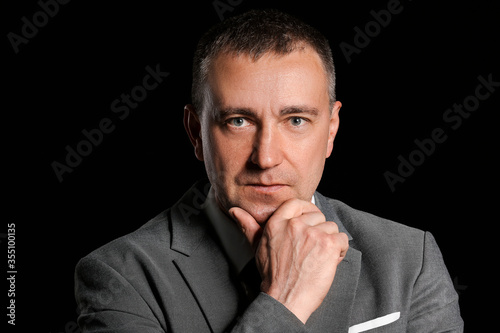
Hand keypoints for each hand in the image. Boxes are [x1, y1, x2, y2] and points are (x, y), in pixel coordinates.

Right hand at [229, 199, 348, 323]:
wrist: (285, 299)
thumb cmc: (273, 276)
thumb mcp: (257, 247)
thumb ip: (248, 226)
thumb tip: (235, 211)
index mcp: (277, 223)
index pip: (296, 203)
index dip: (306, 210)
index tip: (310, 221)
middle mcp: (295, 225)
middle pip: (318, 216)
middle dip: (319, 231)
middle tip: (311, 250)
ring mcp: (313, 234)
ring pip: (331, 228)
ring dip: (330, 242)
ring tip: (319, 257)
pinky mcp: (328, 245)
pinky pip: (342, 239)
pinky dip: (340, 251)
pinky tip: (329, 261)